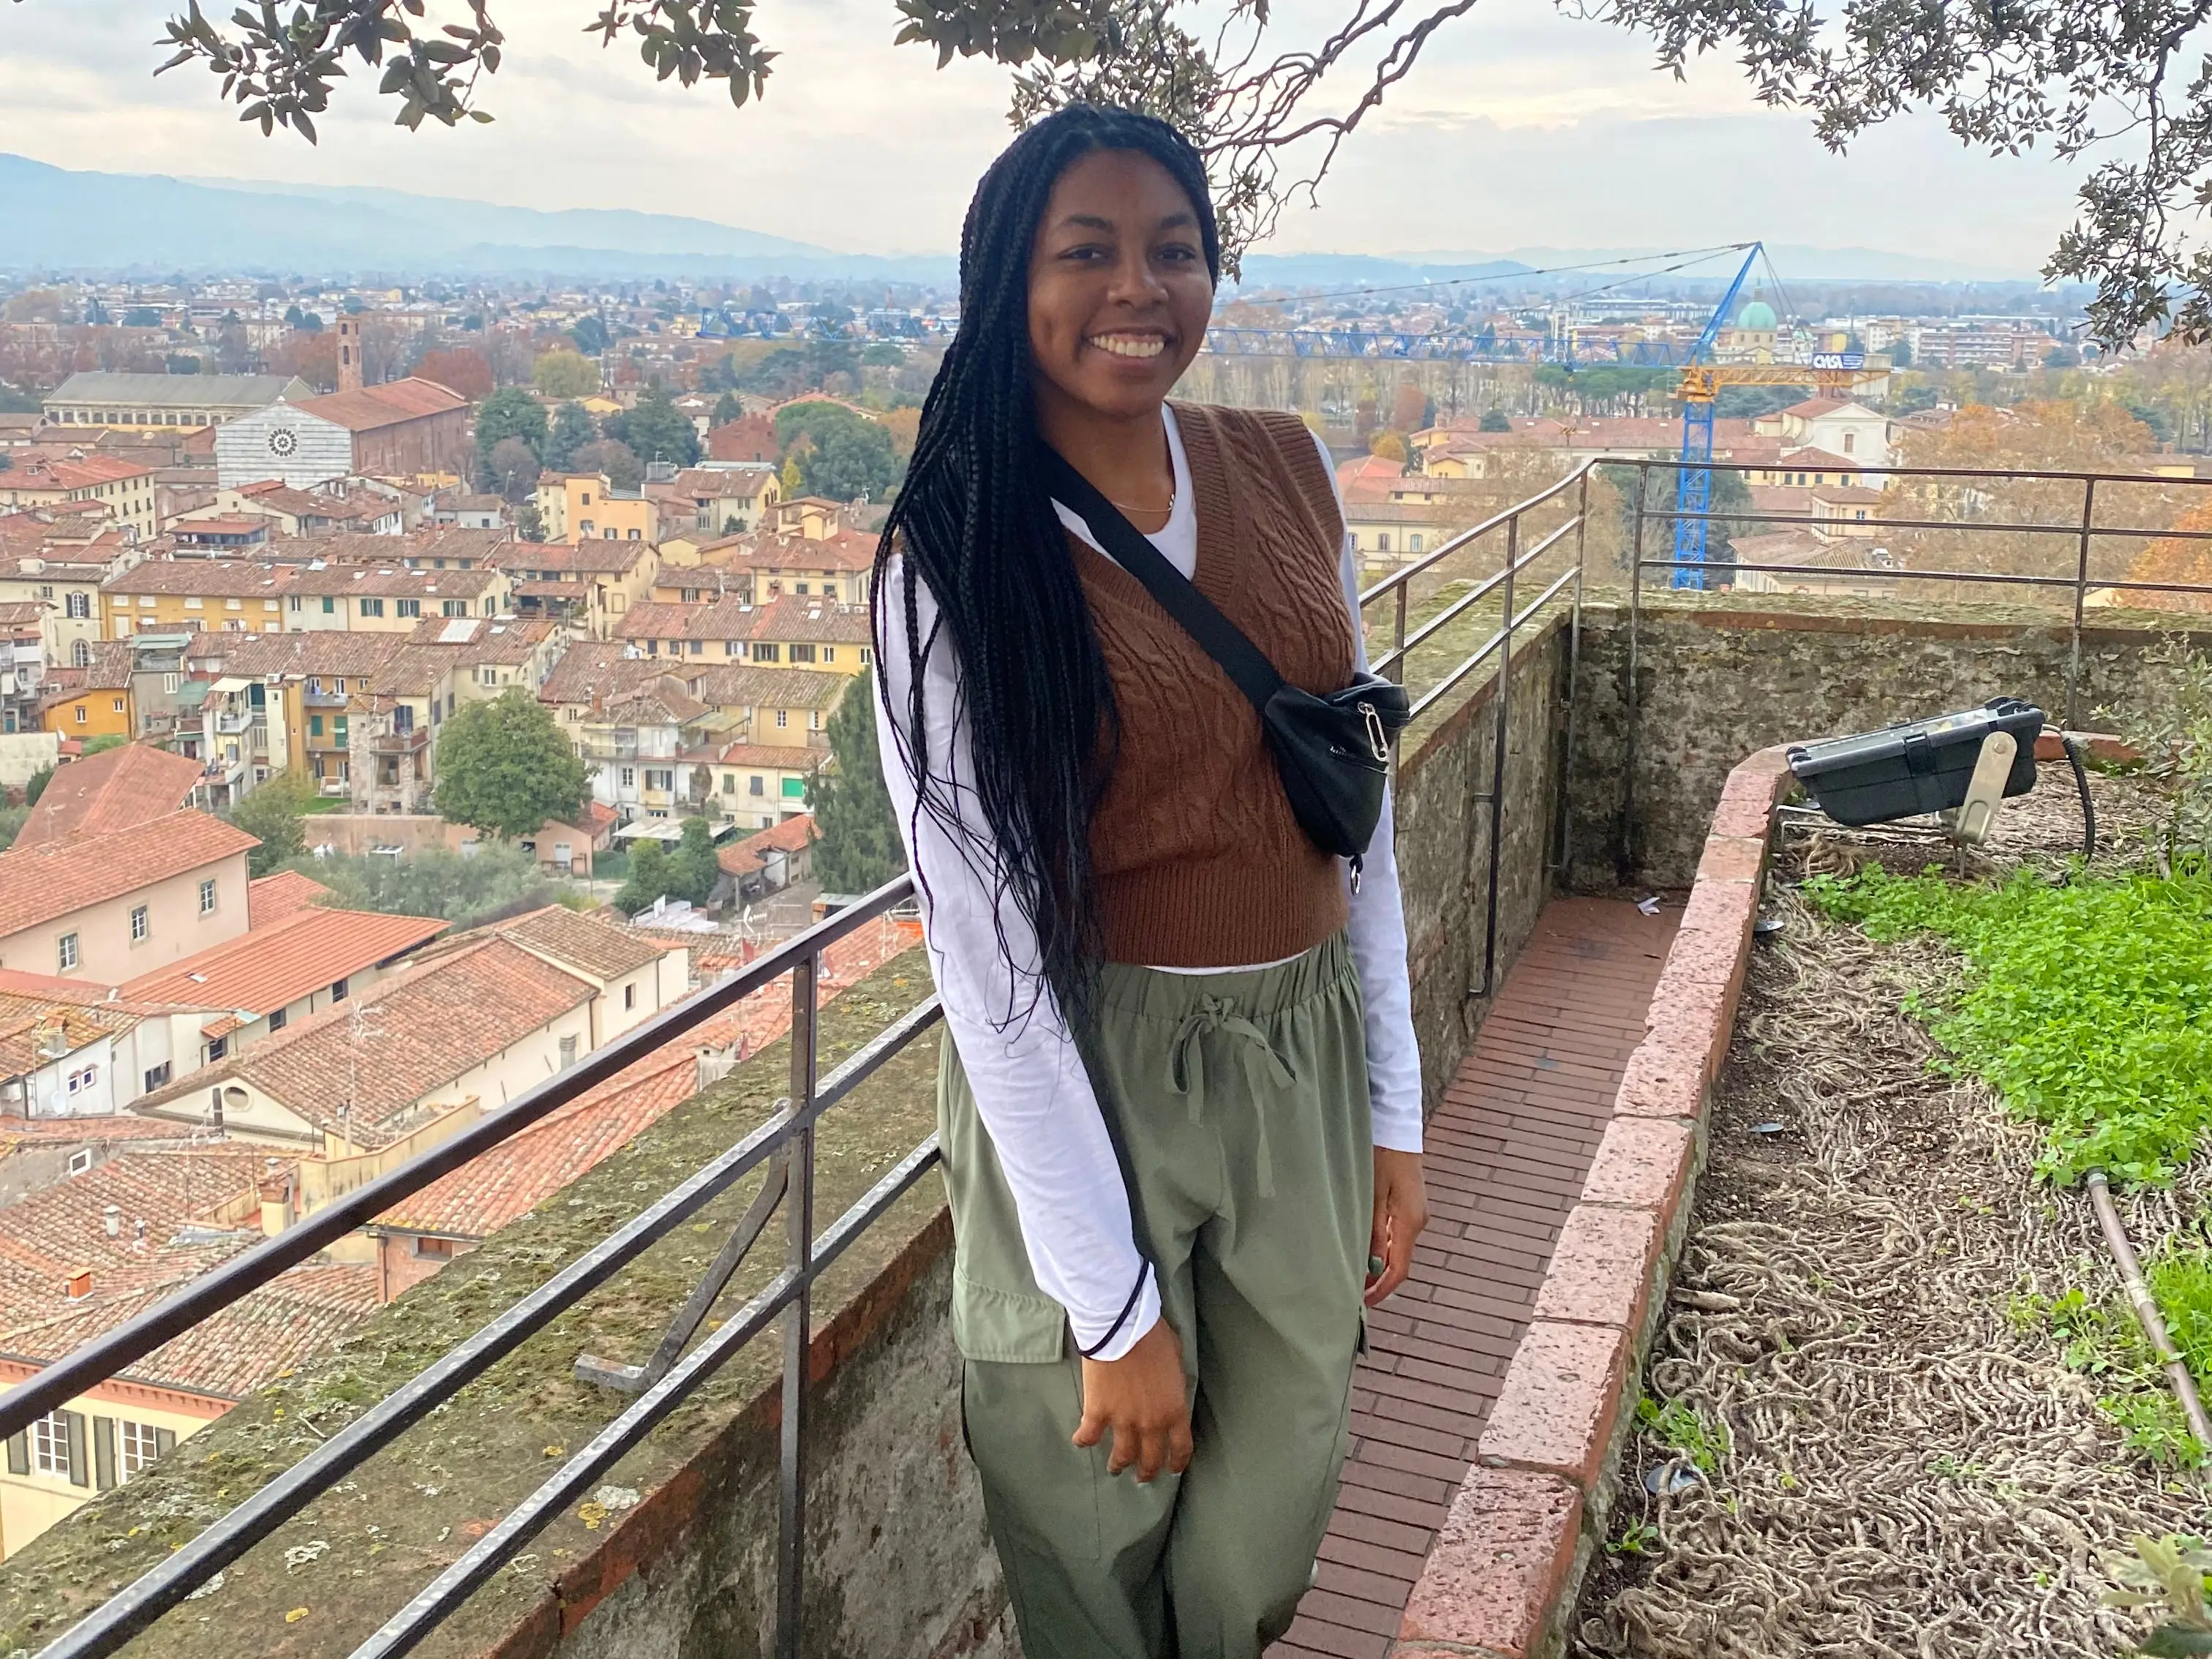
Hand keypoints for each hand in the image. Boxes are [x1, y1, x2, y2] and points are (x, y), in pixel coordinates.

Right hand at [1073, 1318, 1192, 1482]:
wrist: (1121, 1328)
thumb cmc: (1153, 1337)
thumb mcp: (1177, 1360)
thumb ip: (1174, 1384)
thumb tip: (1169, 1388)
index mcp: (1174, 1410)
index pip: (1181, 1447)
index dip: (1177, 1462)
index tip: (1172, 1470)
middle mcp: (1151, 1423)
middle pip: (1150, 1459)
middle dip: (1147, 1471)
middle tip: (1142, 1477)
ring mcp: (1122, 1421)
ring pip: (1121, 1455)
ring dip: (1118, 1464)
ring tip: (1115, 1468)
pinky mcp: (1097, 1412)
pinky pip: (1089, 1436)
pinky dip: (1084, 1441)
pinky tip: (1081, 1443)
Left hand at [1366, 1147, 1427, 1306]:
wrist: (1395, 1127)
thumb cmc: (1380, 1156)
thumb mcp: (1371, 1194)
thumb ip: (1372, 1232)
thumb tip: (1372, 1267)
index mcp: (1410, 1222)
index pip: (1399, 1269)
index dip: (1383, 1290)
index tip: (1365, 1303)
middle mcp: (1417, 1221)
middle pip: (1400, 1262)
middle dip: (1379, 1281)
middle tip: (1353, 1293)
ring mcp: (1415, 1213)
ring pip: (1398, 1249)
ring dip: (1379, 1265)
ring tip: (1355, 1276)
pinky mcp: (1409, 1205)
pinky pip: (1397, 1234)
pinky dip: (1383, 1248)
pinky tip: (1366, 1251)